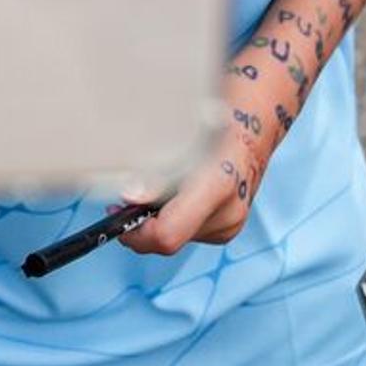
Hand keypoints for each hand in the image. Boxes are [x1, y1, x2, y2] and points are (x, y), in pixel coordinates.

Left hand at [121, 142, 266, 259]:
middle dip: (142, 224)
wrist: (247, 132)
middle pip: (169, 240)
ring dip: (157, 220)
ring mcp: (230, 225)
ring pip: (176, 238)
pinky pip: (187, 233)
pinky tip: (174, 196)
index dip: (137, 232)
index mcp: (217, 184)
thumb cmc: (211, 126)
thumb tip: (129, 198)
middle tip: (125, 201)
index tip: (119, 215)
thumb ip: (153, 174)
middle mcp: (229, 212)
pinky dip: (173, 218)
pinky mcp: (228, 230)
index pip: (168, 234)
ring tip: (153, 191)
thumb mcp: (176, 139)